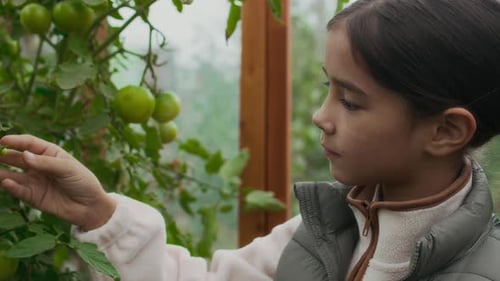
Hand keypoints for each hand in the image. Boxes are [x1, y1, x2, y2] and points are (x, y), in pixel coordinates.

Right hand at [0, 134, 116, 230]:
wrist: (90, 207)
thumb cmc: (83, 182)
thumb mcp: (68, 169)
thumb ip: (46, 163)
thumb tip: (25, 155)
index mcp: (50, 153)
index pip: (29, 143)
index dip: (16, 141)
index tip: (2, 141)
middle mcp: (39, 165)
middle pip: (16, 157)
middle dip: (3, 154)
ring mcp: (34, 180)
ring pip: (12, 174)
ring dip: (0, 171)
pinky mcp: (32, 196)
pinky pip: (18, 189)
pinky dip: (11, 186)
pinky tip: (6, 182)